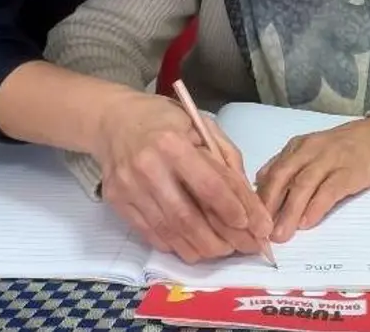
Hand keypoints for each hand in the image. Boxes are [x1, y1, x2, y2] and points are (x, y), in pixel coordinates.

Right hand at [90, 88, 272, 262]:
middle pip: (188, 217)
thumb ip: (225, 157)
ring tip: (222, 250)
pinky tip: (193, 246)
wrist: (114, 120)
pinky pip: (150, 233)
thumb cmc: (164, 119)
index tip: (254, 225)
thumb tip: (246, 197)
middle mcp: (148, 167)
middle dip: (221, 239)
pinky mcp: (117, 202)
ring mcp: (129, 187)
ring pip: (169, 231)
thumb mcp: (200, 124)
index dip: (233, 209)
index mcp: (172, 142)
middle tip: (244, 247)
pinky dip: (175, 245)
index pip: (208, 185)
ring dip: (200, 247)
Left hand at [255, 117, 369, 242]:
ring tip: (280, 234)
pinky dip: (316, 207)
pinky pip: (329, 190)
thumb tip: (260, 186)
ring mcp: (330, 160)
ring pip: (303, 185)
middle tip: (260, 230)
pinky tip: (307, 223)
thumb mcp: (311, 150)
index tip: (249, 218)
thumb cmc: (343, 148)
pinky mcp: (349, 171)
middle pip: (283, 177)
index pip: (272, 171)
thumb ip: (287, 166)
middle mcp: (309, 151)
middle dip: (269, 204)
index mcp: (297, 147)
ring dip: (289, 211)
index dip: (259, 196)